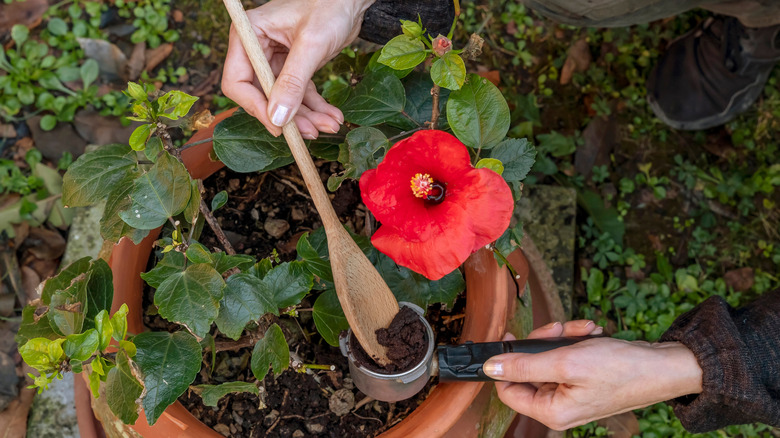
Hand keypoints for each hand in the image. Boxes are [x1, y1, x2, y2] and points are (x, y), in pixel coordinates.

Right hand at [222, 0, 373, 137]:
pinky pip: (300, 94)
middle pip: (262, 96)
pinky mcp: (294, 67)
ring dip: (306, 116)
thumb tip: (278, 117)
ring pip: (284, 100)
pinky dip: (315, 107)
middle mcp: (257, 49)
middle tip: (311, 132)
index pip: (238, 81)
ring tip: (330, 125)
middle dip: (287, 116)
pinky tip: (331, 116)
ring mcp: (275, 59)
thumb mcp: (311, 44)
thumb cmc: (329, 6)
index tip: (278, 126)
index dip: (256, 107)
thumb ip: (293, 81)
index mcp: (249, 35)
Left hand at [486, 320, 702, 429]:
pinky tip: (590, 333)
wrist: (663, 366)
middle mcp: (559, 406)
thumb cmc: (622, 369)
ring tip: (582, 330)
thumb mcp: (566, 362)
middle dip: (543, 342)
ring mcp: (571, 393)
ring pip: (548, 357)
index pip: (507, 389)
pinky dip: (575, 341)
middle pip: (528, 369)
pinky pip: (565, 355)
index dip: (506, 362)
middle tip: (557, 329)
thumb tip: (490, 368)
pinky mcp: (582, 380)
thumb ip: (524, 364)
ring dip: (561, 338)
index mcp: (551, 411)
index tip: (512, 336)